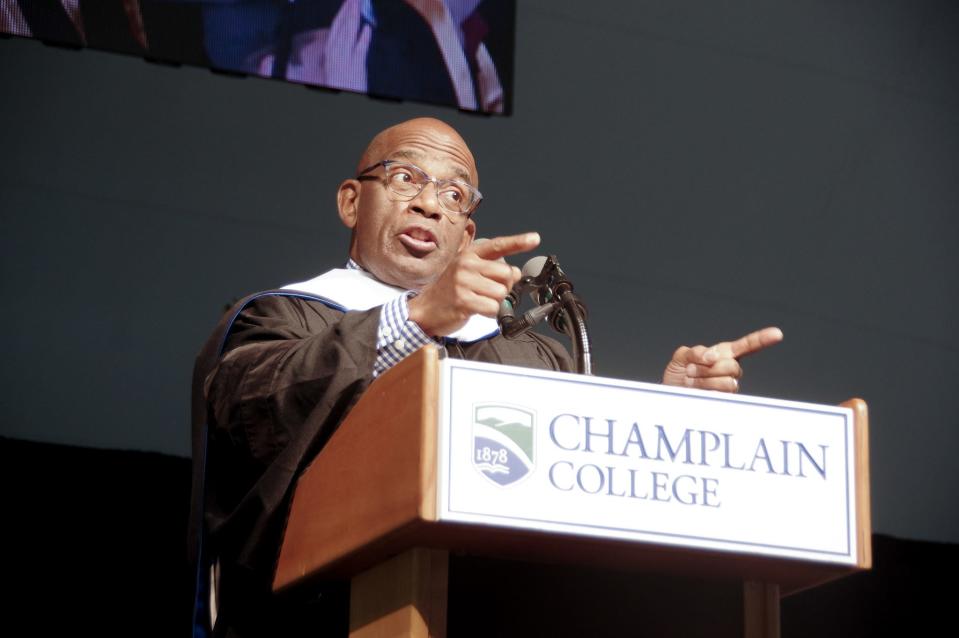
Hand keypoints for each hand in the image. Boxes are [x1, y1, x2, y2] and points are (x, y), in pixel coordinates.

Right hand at [409, 232, 539, 336]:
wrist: (425, 309)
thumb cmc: (450, 290)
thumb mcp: (469, 273)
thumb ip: (493, 269)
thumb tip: (516, 272)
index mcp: (469, 254)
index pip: (498, 245)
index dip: (518, 242)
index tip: (535, 238)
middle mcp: (466, 265)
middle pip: (506, 274)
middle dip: (503, 286)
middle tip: (486, 291)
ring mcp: (464, 282)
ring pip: (501, 293)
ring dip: (495, 301)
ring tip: (478, 300)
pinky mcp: (463, 300)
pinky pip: (492, 307)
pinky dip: (489, 312)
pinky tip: (475, 309)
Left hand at [662, 327, 783, 392]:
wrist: (671, 392)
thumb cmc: (679, 372)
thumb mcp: (682, 356)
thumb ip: (696, 352)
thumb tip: (713, 356)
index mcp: (724, 354)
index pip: (748, 345)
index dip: (762, 339)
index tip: (777, 334)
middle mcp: (731, 370)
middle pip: (731, 366)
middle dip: (707, 368)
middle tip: (691, 370)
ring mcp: (729, 386)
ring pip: (726, 382)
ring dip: (702, 380)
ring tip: (692, 380)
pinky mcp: (724, 400)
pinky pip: (718, 394)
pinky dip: (701, 390)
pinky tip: (695, 390)